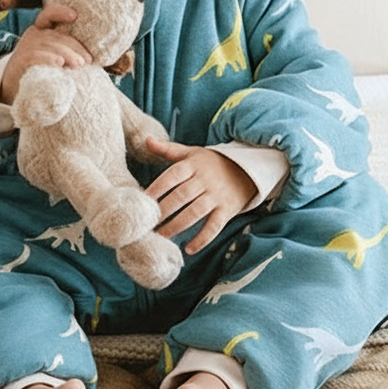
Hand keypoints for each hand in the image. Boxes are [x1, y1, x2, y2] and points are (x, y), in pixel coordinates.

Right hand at [0, 5, 92, 104]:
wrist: (16, 87)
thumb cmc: (42, 70)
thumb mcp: (54, 56)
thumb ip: (67, 51)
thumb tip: (91, 57)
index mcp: (42, 30)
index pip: (49, 15)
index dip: (60, 12)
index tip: (75, 15)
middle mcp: (33, 35)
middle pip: (56, 36)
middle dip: (74, 47)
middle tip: (87, 61)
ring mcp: (25, 47)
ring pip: (49, 45)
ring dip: (67, 54)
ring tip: (79, 65)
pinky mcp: (20, 60)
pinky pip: (34, 56)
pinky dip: (48, 58)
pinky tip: (59, 63)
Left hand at [143, 136, 256, 254]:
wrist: (246, 169)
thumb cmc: (210, 162)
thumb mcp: (190, 153)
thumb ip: (167, 149)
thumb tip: (146, 139)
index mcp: (192, 165)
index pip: (171, 176)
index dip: (156, 188)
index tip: (141, 201)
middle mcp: (204, 180)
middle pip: (180, 196)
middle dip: (163, 210)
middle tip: (146, 223)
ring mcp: (216, 196)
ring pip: (194, 212)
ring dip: (176, 226)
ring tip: (160, 237)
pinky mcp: (227, 210)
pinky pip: (214, 226)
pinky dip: (202, 239)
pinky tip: (189, 249)